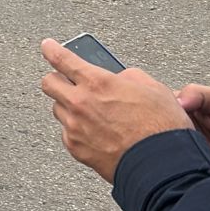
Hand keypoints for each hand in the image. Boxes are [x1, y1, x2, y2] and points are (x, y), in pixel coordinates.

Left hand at [39, 39, 193, 182]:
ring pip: (58, 109)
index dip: (52, 49)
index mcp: (98, 82)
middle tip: (67, 81)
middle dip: (57, 79)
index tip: (47, 46)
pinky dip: (77, 129)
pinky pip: (67, 132)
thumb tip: (118, 78)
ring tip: (92, 111)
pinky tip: (96, 132)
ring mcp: (75, 126)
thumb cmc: (161, 127)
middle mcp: (80, 103)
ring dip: (69, 105)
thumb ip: (127, 77)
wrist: (161, 164)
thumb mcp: (153, 88)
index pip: (63, 59)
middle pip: (49, 83)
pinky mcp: (75, 147)